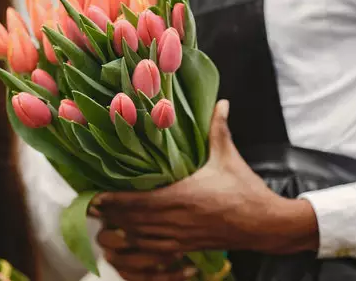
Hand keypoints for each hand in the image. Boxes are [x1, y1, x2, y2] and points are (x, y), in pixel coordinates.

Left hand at [92, 100, 319, 271]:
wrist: (266, 225)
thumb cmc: (246, 190)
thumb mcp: (228, 157)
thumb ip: (218, 129)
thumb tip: (222, 102)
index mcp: (182, 196)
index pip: (137, 202)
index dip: (113, 201)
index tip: (94, 196)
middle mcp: (176, 220)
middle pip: (132, 221)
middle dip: (110, 216)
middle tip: (89, 208)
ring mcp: (180, 237)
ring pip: (140, 240)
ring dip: (120, 234)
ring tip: (102, 226)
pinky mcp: (187, 247)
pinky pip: (156, 253)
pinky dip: (138, 250)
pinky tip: (128, 246)